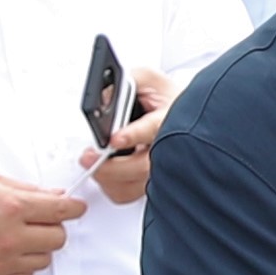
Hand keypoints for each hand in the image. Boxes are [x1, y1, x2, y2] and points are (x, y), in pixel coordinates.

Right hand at [0, 169, 86, 274]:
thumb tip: (55, 197)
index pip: (62, 210)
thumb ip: (26, 189)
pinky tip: (8, 251)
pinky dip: (23, 265)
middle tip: (38, 218)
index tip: (75, 207)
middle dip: (54, 226)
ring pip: (45, 260)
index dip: (74, 207)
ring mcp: (1, 260)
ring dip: (38, 247)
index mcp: (12, 205)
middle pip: (59, 238)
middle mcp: (10, 236)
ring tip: (18, 235)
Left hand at [86, 67, 179, 208]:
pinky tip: (107, 174)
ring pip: (133, 186)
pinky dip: (112, 187)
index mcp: (170, 118)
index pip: (153, 128)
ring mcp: (161, 169)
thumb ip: (129, 80)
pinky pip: (127, 195)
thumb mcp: (150, 79)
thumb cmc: (167, 101)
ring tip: (93, 163)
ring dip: (108, 178)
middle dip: (111, 167)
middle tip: (89, 157)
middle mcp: (167, 148)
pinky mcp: (151, 184)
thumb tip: (105, 93)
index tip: (115, 139)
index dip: (133, 135)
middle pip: (141, 167)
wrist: (186, 119)